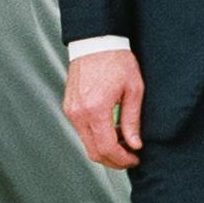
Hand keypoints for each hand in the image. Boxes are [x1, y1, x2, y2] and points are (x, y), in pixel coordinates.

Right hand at [63, 47, 145, 168]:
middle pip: (94, 151)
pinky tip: (111, 130)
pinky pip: (82, 131)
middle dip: (113, 160)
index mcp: (96, 109)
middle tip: (130, 157)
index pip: (107, 147)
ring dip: (105, 149)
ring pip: (86, 143)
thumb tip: (134, 144)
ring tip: (123, 142)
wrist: (96, 42)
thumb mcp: (133, 89)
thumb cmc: (116, 60)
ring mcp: (71, 111)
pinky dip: (96, 137)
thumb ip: (132, 120)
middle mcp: (79, 113)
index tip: (135, 158)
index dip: (122, 159)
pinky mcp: (69, 107)